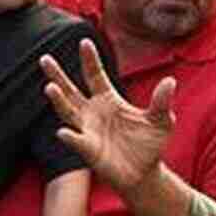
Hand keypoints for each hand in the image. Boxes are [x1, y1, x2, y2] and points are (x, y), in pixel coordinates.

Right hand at [43, 39, 174, 194]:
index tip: (84, 41)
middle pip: (71, 90)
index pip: (96, 75)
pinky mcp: (89, 150)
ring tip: (49, 87)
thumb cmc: (150, 144)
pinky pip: (77, 141)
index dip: (90, 60)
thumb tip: (170, 81)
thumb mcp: (161, 121)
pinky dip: (70, 137)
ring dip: (59, 101)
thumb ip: (162, 102)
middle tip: (44, 59)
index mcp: (109, 99)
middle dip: (58, 75)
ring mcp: (88, 130)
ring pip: (68, 112)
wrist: (145, 173)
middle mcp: (93, 112)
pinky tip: (63, 132)